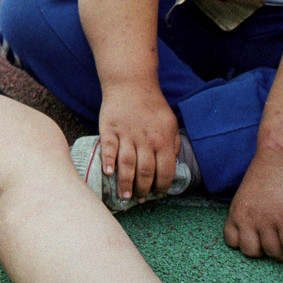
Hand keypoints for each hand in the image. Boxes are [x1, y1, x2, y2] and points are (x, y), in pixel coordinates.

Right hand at [97, 84, 180, 200]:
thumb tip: (173, 162)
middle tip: (140, 199)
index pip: (165, 170)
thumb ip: (173, 143)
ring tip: (124, 196)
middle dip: (143, 190)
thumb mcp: (170, 122)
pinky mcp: (109, 129)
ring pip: (127, 164)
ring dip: (125, 183)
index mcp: (163, 139)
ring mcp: (126, 135)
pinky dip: (108, 162)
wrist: (131, 83)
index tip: (158, 194)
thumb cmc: (152, 104)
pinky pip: (109, 149)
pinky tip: (108, 174)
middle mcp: (145, 140)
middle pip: (145, 171)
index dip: (162, 186)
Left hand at [224, 160, 282, 260]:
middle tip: (276, 245)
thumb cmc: (267, 173)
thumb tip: (254, 229)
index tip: (258, 241)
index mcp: (236, 212)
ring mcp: (267, 220)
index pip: (231, 242)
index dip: (246, 245)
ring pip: (273, 252)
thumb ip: (247, 212)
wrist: (282, 157)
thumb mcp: (246, 194)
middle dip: (264, 252)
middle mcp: (248, 218)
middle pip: (251, 252)